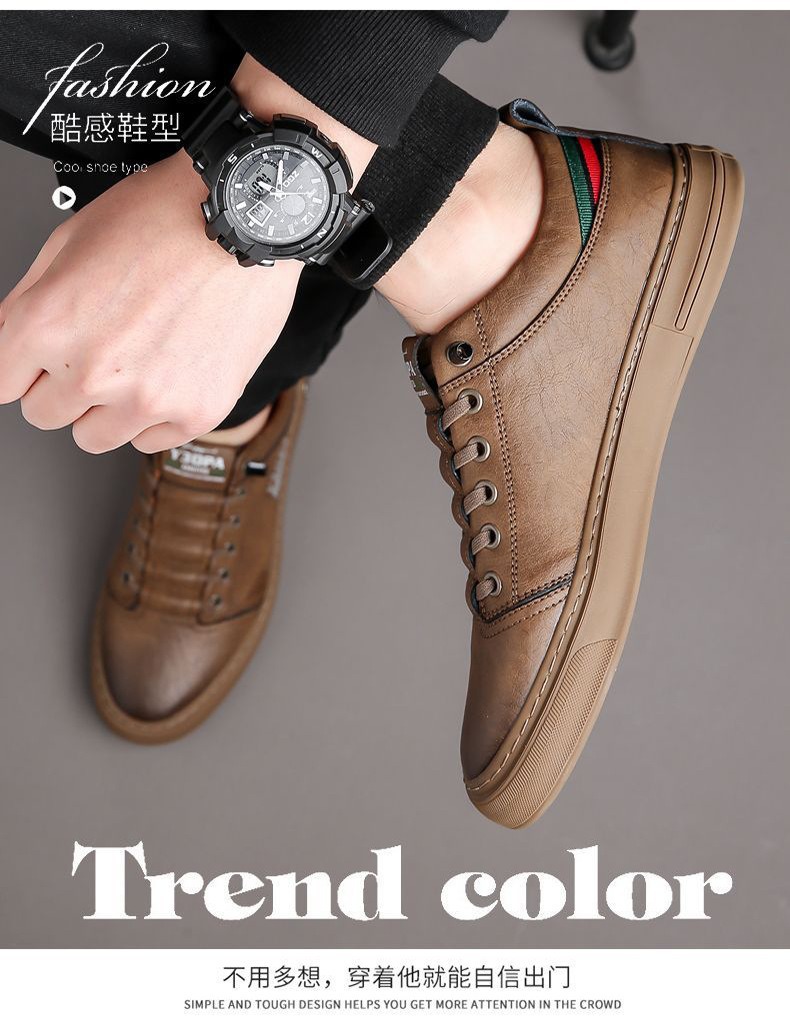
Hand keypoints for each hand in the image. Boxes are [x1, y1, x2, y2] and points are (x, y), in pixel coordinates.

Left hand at [0, 150, 301, 453]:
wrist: (244, 222)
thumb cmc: (166, 217)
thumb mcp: (70, 240)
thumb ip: (31, 302)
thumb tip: (12, 344)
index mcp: (49, 325)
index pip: (1, 383)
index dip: (21, 366)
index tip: (37, 363)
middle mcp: (94, 371)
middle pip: (44, 415)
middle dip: (62, 385)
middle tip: (98, 350)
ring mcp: (147, 399)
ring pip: (94, 438)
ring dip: (106, 409)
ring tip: (136, 362)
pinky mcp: (195, 413)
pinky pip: (150, 441)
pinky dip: (155, 414)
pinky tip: (170, 370)